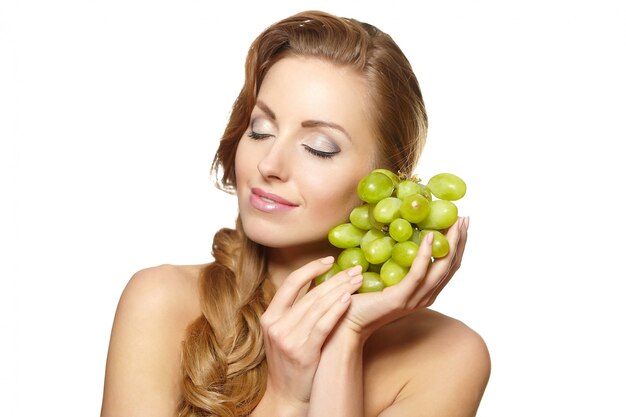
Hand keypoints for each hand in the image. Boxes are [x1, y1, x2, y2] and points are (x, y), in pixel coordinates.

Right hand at [256, 257, 363, 412]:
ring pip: (318, 305)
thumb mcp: (283, 333)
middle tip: (355, 268)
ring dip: (341, 289)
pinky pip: (323, 324)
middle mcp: (276, 325)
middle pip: (310, 292)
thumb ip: (293, 311)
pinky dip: (336, 309)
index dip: (311, 268)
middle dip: (335, 277)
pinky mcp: (303, 351)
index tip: (329, 259)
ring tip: (358, 280)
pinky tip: (349, 299)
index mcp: (270, 317)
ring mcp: (288, 339)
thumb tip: (313, 282)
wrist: (288, 396)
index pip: (291, 282)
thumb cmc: (291, 362)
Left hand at [340, 216, 468, 337]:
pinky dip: (426, 253)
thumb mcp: (384, 278)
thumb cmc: (362, 299)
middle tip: (464, 218)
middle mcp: (425, 296)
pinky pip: (418, 273)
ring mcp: (415, 298)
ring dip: (450, 243)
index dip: (458, 245)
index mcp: (424, 292)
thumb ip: (395, 263)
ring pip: (441, 267)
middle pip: (451, 265)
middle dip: (460, 240)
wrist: (348, 323)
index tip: (461, 224)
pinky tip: (430, 236)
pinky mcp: (401, 297)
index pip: (449, 266)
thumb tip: (395, 234)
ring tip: (454, 223)